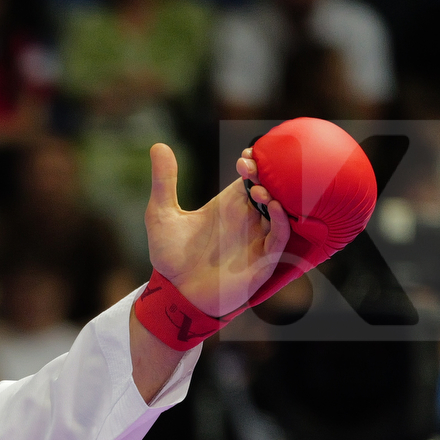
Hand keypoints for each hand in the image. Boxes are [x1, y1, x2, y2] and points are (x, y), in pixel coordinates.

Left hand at [142, 143, 291, 319]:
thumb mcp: (161, 214)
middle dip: (267, 175)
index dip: (254, 163)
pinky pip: (281, 236)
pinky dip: (280, 220)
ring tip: (256, 190)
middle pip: (270, 188)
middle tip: (251, 168)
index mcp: (229, 204)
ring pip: (280, 210)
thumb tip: (158, 145)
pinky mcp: (263, 259)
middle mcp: (248, 218)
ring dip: (275, 196)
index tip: (245, 156)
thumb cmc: (170, 256)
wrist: (174, 293)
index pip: (252, 176)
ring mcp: (258, 237)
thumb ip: (164, 182)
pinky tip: (270, 206)